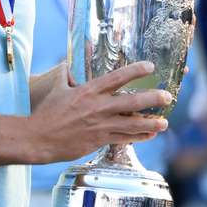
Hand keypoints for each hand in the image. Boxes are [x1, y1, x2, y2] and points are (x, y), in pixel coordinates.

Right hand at [26, 61, 172, 163]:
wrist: (38, 137)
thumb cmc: (46, 112)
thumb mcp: (57, 88)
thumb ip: (66, 75)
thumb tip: (67, 65)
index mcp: (88, 90)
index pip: (116, 77)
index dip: (135, 71)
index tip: (150, 67)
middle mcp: (97, 107)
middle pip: (131, 101)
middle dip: (152, 98)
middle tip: (167, 96)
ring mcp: (100, 125)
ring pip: (131, 123)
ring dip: (150, 123)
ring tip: (165, 122)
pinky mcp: (98, 141)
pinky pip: (123, 139)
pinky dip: (138, 137)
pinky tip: (149, 135)